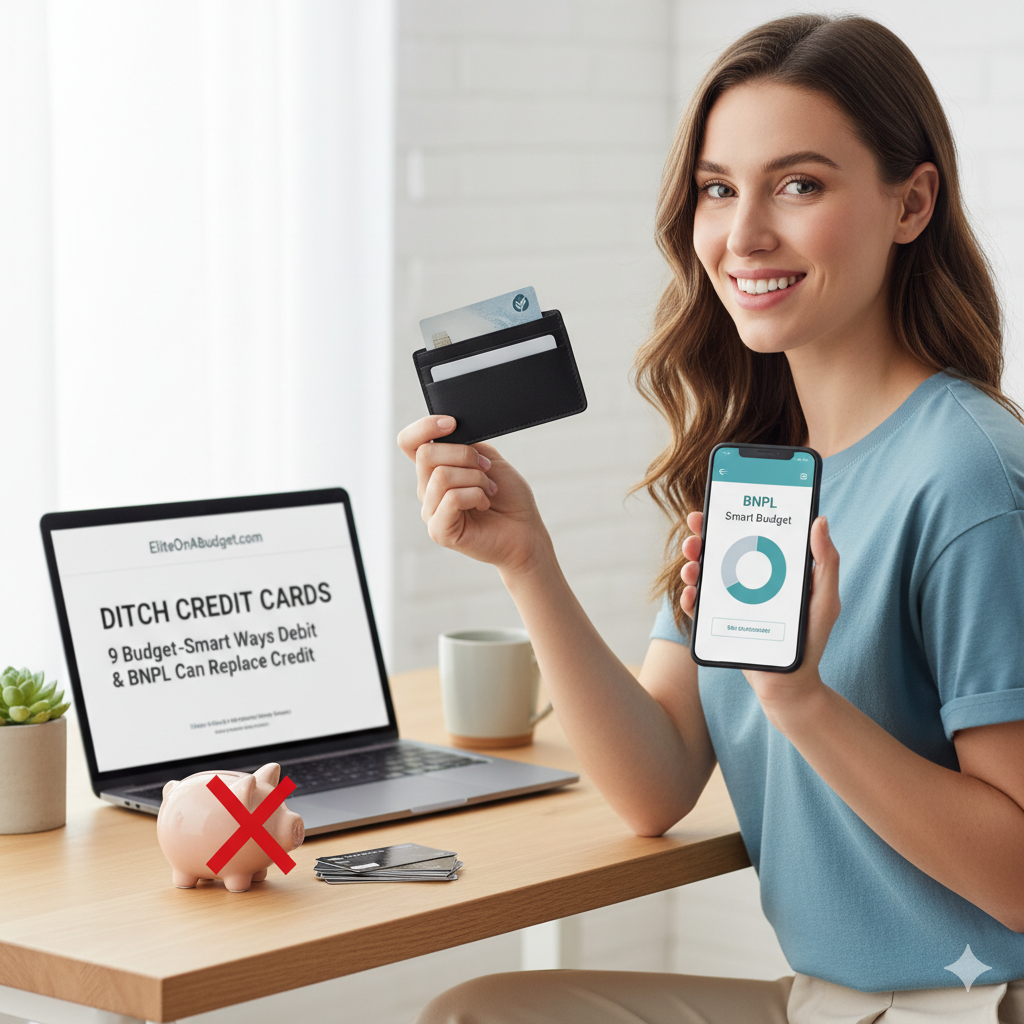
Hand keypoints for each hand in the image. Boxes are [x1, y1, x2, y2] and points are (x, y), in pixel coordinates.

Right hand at [396, 416, 549, 573]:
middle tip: (486, 468)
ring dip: (475, 478)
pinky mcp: (439, 530)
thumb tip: (445, 434)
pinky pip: (451, 498)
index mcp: (435, 470)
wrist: (525, 531)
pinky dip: (475, 495)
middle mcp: (427, 490)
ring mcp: (431, 511)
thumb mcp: (487, 458)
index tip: (452, 423)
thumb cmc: (508, 497)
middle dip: (464, 454)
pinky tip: (484, 504)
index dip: (424, 427)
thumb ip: (464, 445)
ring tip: (489, 490)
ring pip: (442, 475)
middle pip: (426, 453)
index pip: (409, 442)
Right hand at [678, 511, 841, 721]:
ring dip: (692, 564)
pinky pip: (698, 608)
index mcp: (770, 568)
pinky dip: (690, 599)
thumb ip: (826, 562)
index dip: (730, 517)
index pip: (747, 535)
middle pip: (719, 551)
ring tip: (692, 564)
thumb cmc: (811, 638)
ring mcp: (730, 601)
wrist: (791, 682)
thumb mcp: (825, 598)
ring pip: (704, 576)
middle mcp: (746, 581)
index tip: (718, 503)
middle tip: (695, 530)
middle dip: (702, 537)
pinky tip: (691, 594)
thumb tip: (820, 520)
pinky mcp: (718, 623)